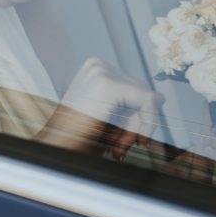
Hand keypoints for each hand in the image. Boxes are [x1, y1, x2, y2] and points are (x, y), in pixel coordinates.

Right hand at [49, 57, 164, 158]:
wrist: (55, 151)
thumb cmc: (77, 138)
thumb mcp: (107, 117)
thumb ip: (132, 105)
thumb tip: (160, 97)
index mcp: (95, 68)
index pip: (135, 89)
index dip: (135, 118)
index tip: (122, 142)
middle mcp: (97, 65)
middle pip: (141, 92)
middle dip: (136, 124)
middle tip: (118, 149)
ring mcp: (101, 72)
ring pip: (146, 98)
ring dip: (135, 129)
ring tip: (116, 149)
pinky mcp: (107, 84)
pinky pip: (147, 101)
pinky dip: (145, 124)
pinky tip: (124, 144)